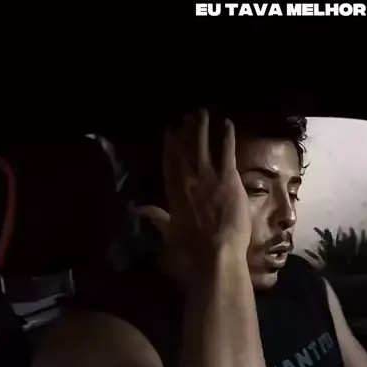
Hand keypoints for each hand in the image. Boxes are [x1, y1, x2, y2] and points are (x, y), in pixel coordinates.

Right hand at [161, 109, 250, 278]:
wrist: (215, 254)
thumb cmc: (191, 250)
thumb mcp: (168, 234)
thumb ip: (156, 217)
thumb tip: (139, 209)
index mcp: (173, 192)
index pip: (169, 162)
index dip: (169, 144)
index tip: (169, 129)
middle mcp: (187, 179)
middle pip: (185, 148)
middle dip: (186, 130)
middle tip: (188, 115)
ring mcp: (207, 176)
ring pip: (203, 144)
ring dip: (203, 127)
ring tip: (204, 112)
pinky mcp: (228, 177)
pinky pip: (226, 150)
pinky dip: (226, 135)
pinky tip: (227, 123)